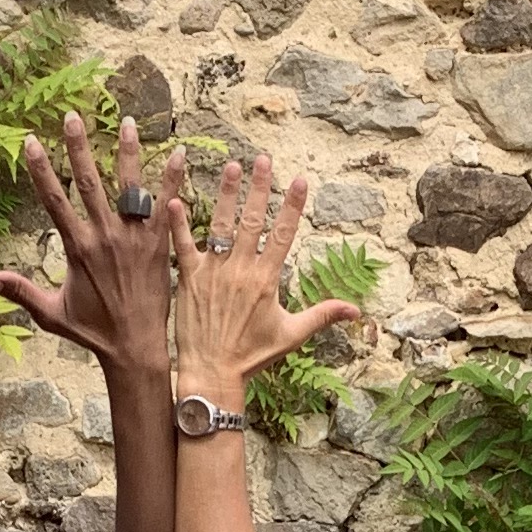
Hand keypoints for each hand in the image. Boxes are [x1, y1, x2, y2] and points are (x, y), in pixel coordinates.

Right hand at [0, 112, 182, 373]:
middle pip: (89, 182)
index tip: (29, 140)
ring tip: (129, 121)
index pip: (54, 200)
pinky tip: (179, 153)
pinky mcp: (159, 246)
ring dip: (128, 152)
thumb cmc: (92, 333)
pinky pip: (167, 207)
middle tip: (72, 115)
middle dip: (79, 147)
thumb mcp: (49, 313)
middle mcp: (104, 237)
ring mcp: (134, 239)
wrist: (134, 350)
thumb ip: (19, 291)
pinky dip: (173, 180)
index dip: (39, 169)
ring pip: (129, 187)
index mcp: (76, 248)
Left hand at [171, 153, 322, 397]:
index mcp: (267, 280)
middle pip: (253, 220)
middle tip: (264, 158)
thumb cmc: (252, 356)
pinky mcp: (189, 279)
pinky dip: (179, 223)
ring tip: (233, 166)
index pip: (283, 234)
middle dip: (260, 187)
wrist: (213, 373)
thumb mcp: (292, 335)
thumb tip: (357, 311)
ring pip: (222, 225)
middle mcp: (241, 270)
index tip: (300, 180)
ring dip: (228, 194)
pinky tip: (174, 198)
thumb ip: (323, 315)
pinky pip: (182, 246)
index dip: (293, 206)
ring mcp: (214, 272)